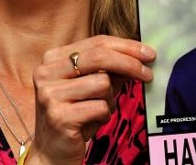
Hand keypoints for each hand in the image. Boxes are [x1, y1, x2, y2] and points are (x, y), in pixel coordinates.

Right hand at [27, 35, 154, 164]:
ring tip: (99, 109)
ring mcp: (50, 94)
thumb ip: (112, 69)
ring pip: (102, 83)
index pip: (97, 42)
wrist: (52, 152)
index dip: (127, 46)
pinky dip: (105, 114)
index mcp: (53, 58)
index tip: (149, 53)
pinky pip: (100, 107)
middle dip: (130, 64)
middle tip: (148, 73)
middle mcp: (46, 72)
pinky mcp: (58, 116)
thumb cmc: (76, 112)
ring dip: (110, 98)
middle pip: (100, 57)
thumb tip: (141, 55)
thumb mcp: (93, 85)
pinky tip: (93, 121)